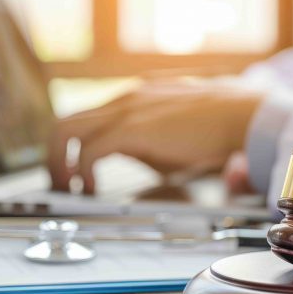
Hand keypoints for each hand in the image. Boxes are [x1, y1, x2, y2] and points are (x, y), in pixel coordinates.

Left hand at [47, 79, 262, 192]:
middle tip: (60, 188)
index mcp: (130, 102)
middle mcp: (121, 101)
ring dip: (58, 166)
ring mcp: (124, 111)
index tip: (70, 178)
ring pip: (65, 131)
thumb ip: (148, 147)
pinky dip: (81, 173)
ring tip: (68, 192)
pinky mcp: (131, 128)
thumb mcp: (171, 138)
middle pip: (63, 124)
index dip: (68, 152)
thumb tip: (141, 167)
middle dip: (52, 159)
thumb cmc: (214, 130)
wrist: (239, 116)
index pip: (83, 121)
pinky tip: (90, 190)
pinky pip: (88, 151)